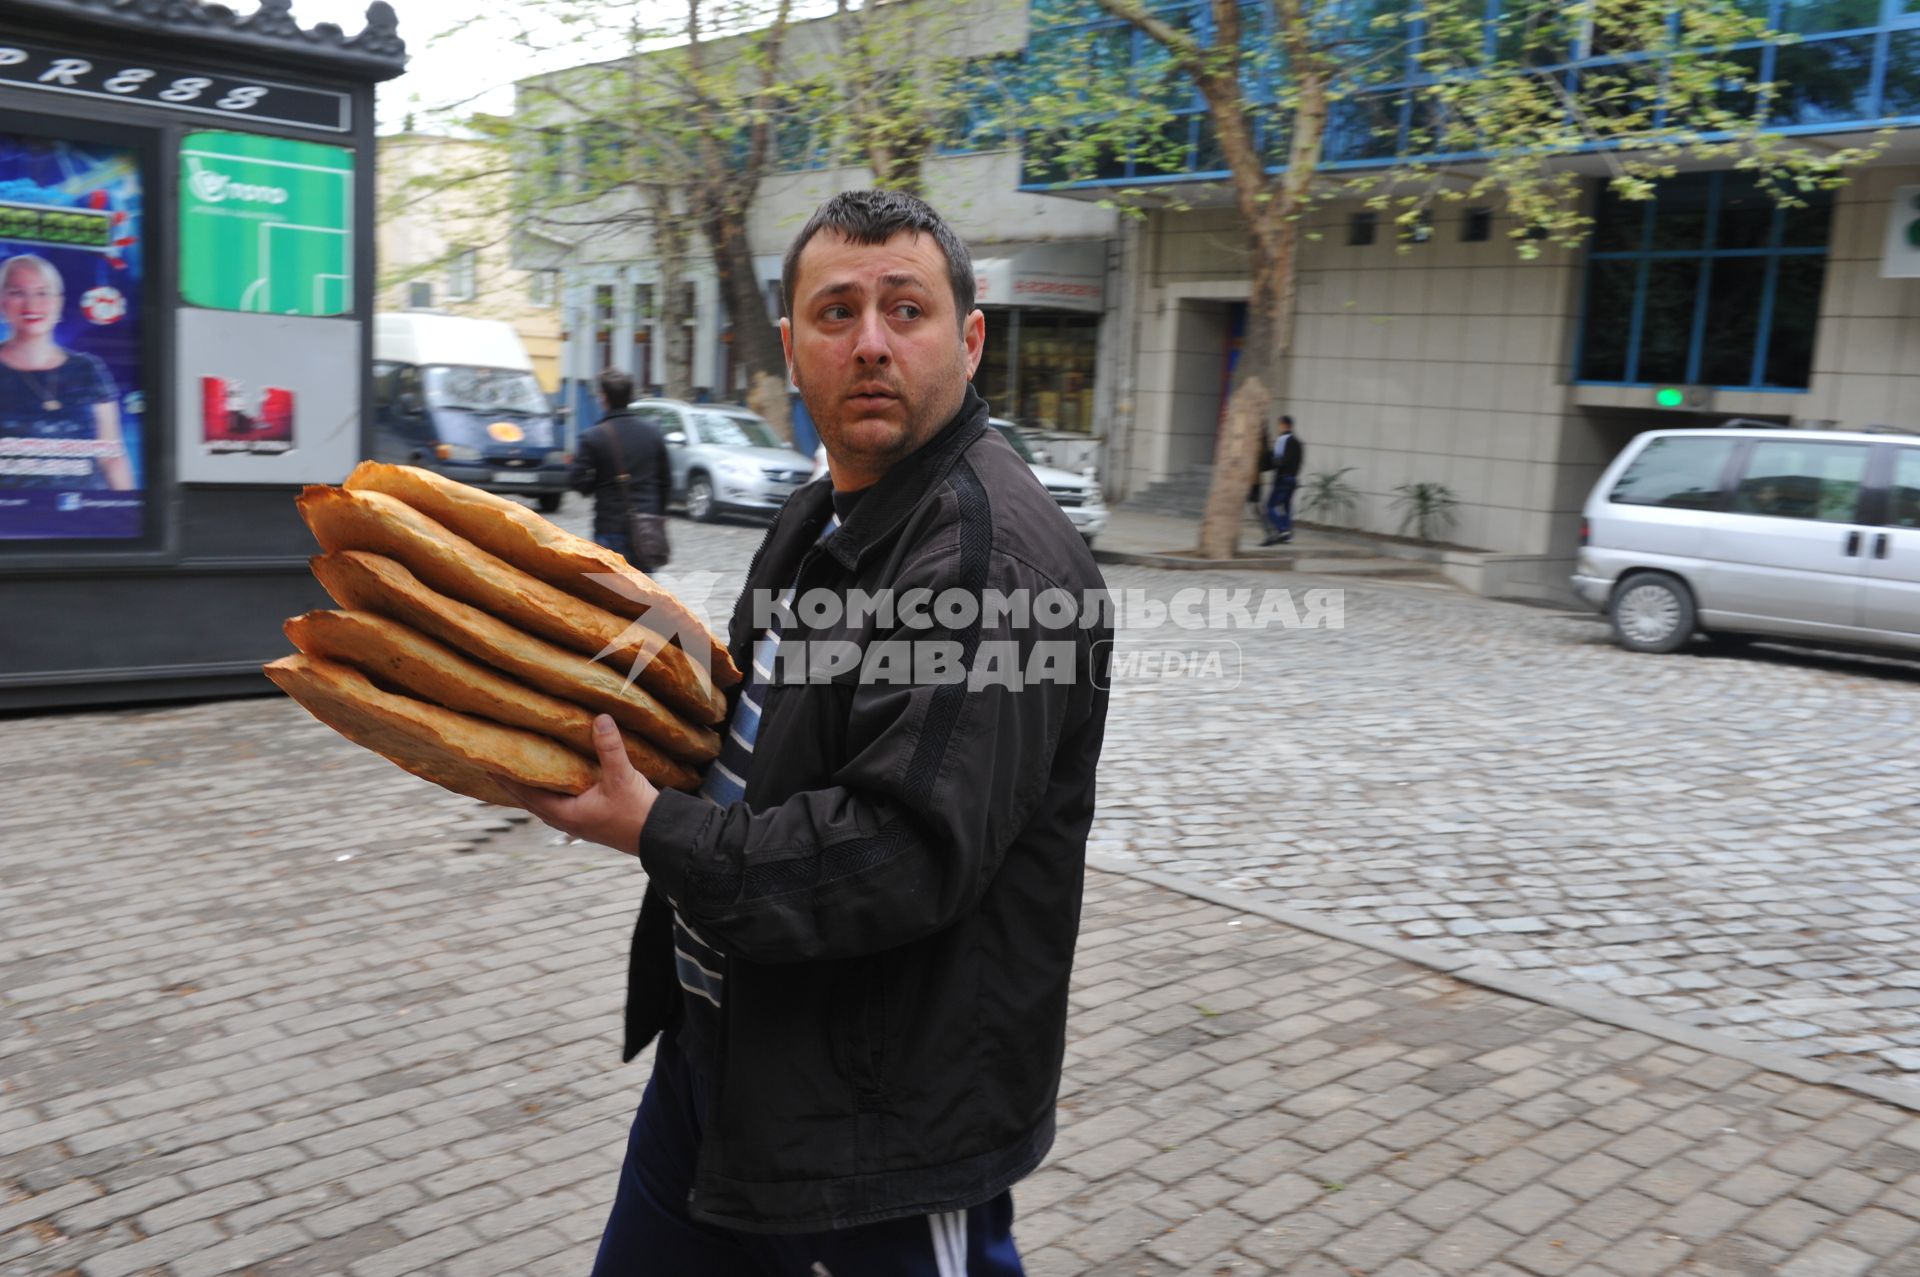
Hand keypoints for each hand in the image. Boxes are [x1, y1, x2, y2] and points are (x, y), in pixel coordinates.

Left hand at [501, 715, 659, 856]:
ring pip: (542, 804)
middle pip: (528, 800)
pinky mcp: (587, 821)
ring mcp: (576, 823)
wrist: (659, 835)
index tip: (487, 763)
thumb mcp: (623, 777)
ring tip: (515, 771)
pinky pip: (556, 804)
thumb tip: (600, 718)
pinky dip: (546, 792)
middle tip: (493, 764)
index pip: (525, 793)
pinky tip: (550, 782)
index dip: (505, 778)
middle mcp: (565, 820)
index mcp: (565, 813)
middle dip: (511, 783)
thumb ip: (610, 748)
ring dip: (528, 789)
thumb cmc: (637, 811)